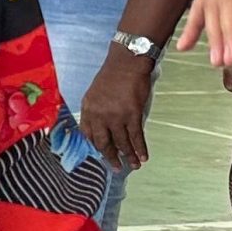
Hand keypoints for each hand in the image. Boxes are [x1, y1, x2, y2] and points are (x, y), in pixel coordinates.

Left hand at [80, 51, 154, 172]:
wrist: (127, 63)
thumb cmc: (113, 76)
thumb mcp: (95, 93)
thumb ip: (96, 110)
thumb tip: (102, 127)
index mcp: (87, 109)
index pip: (88, 134)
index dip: (96, 146)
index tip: (102, 153)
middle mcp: (99, 115)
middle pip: (103, 143)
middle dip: (111, 157)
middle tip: (117, 167)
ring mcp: (115, 116)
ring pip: (122, 142)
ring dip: (129, 156)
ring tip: (134, 165)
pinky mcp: (132, 114)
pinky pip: (136, 136)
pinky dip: (140, 148)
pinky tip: (144, 156)